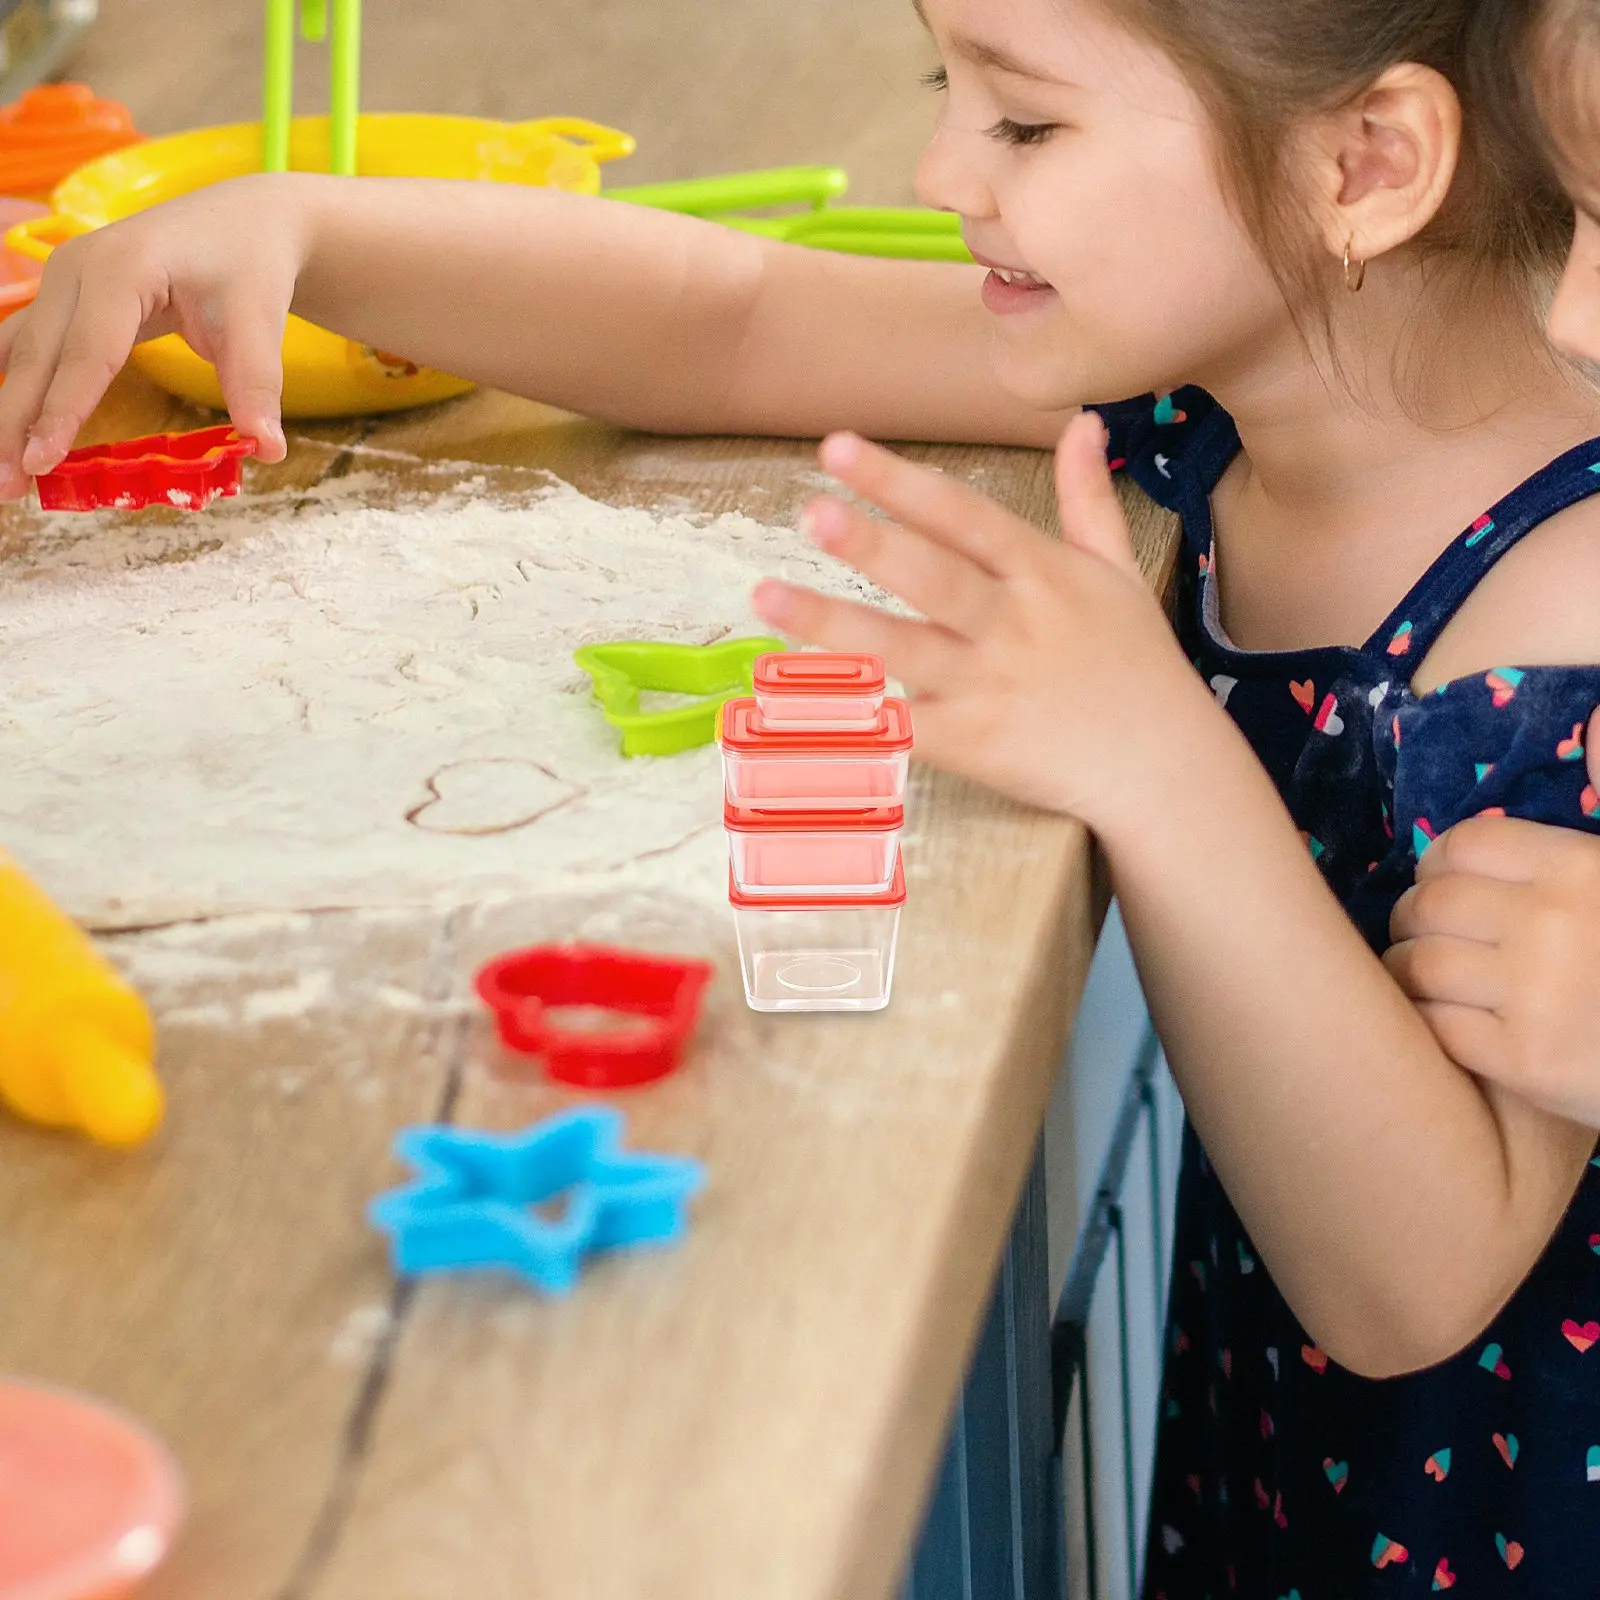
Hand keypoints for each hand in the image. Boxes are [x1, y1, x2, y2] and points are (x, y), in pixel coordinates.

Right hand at [0, 174, 306, 495]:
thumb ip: (257, 384)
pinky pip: (26, 345)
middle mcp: (77, 268)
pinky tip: (6, 430)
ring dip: (6, 411)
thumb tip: (268, 449)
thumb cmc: (248, 267)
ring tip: (0, 472)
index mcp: (123, 268)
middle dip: (16, 422)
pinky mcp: (63, 295)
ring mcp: (62, 279)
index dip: (63, 410)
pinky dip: (14, 387)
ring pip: (21, 352)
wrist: (243, 223)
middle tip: (8, 484)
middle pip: (38, 356)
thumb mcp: (260, 321)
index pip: (87, 353)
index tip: (42, 460)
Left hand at [750, 413, 1208, 825]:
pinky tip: (798, 698)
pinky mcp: (973, 745)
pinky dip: (856, 715)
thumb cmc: (1137, 666)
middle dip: (871, 545)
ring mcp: (990, 687)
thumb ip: (1087, 498)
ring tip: (767, 597)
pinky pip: (904, 727)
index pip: (962, 516)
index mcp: (1043, 574)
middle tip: (809, 512)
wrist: (1162, 768)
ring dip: (832, 625)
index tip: (837, 449)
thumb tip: (1084, 422)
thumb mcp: (1121, 572)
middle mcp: (1013, 624)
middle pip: (933, 578)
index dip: (899, 482)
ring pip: (903, 650)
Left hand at [1386, 710, 1599, 1128]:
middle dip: (1414, 920)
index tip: (1447, 885)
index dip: (1441, 866)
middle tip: (1425, 935)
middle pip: (1427, 905)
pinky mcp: (1524, 1061)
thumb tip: (1595, 714)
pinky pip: (1434, 1025)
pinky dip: (1426, 1021)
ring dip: (1408, 970)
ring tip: (1424, 976)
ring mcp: (1535, 996)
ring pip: (1417, 965)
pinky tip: (1444, 1021)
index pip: (1461, 847)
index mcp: (1582, 869)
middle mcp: (1551, 924)